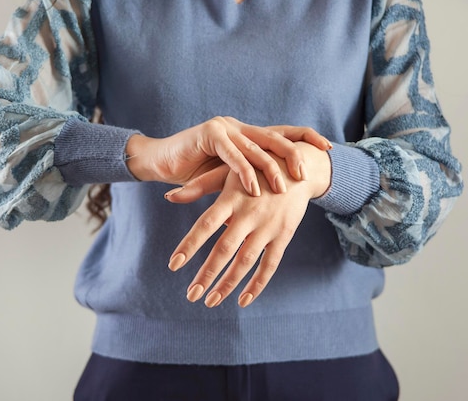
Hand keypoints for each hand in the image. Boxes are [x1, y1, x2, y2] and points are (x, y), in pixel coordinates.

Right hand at [126, 116, 330, 195]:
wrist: (160, 161)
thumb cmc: (194, 171)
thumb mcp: (229, 176)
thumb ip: (251, 179)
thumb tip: (281, 198)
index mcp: (248, 135)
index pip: (283, 133)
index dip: (307, 137)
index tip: (329, 148)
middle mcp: (240, 127)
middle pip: (276, 136)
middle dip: (295, 154)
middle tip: (306, 174)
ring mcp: (225, 128)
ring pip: (256, 147)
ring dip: (271, 169)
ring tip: (284, 188)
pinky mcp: (209, 134)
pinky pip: (233, 155)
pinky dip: (245, 173)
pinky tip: (255, 190)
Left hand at [166, 142, 331, 307]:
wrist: (298, 166)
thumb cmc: (254, 169)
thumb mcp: (228, 172)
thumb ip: (199, 186)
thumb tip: (169, 197)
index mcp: (231, 198)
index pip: (206, 224)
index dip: (190, 244)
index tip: (174, 264)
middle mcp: (249, 214)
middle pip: (225, 249)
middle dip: (207, 274)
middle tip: (191, 295)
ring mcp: (268, 226)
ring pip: (246, 261)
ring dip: (228, 284)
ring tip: (210, 301)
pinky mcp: (284, 234)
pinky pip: (270, 264)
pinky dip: (257, 284)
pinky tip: (243, 300)